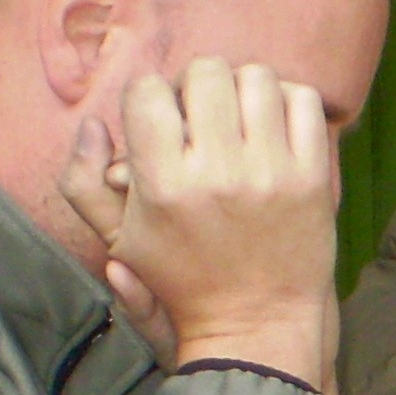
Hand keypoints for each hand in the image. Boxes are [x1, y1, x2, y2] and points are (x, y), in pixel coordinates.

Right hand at [58, 58, 336, 387]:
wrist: (258, 322)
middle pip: (204, 72)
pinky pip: (303, 101)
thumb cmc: (183, 279)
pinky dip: (286, 101)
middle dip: (196, 85)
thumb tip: (91, 123)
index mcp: (163, 186)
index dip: (150, 96)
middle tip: (200, 114)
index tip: (161, 120)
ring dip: (241, 88)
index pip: (148, 92)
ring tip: (237, 117)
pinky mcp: (313, 178)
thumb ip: (82, 183)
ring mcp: (271, 173)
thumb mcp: (119, 240)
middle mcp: (218, 173)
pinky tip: (272, 124)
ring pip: (256, 78)